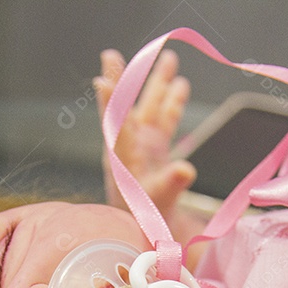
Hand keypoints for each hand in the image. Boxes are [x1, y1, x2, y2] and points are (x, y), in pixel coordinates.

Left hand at [95, 49, 196, 218]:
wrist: (146, 232)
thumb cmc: (145, 221)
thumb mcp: (158, 206)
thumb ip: (170, 186)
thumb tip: (186, 168)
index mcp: (124, 159)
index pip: (116, 125)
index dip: (110, 103)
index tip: (101, 80)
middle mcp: (131, 147)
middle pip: (127, 107)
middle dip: (125, 80)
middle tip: (112, 54)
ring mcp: (144, 145)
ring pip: (151, 107)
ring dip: (158, 83)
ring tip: (168, 57)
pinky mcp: (156, 149)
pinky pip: (165, 120)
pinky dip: (173, 102)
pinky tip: (180, 84)